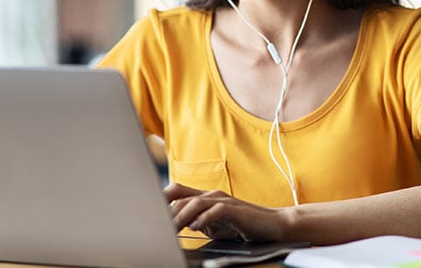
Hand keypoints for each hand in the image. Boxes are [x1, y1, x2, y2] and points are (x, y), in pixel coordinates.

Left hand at [164, 182, 286, 241]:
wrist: (273, 224)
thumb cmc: (242, 224)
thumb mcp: (215, 224)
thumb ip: (198, 221)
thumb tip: (179, 227)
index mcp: (205, 197)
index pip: (176, 191)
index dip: (160, 198)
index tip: (147, 212)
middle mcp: (212, 195)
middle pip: (181, 198)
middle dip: (167, 213)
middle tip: (156, 227)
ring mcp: (224, 201)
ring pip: (195, 203)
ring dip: (182, 217)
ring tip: (172, 229)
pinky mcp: (235, 210)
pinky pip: (216, 211)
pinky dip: (204, 218)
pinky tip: (196, 227)